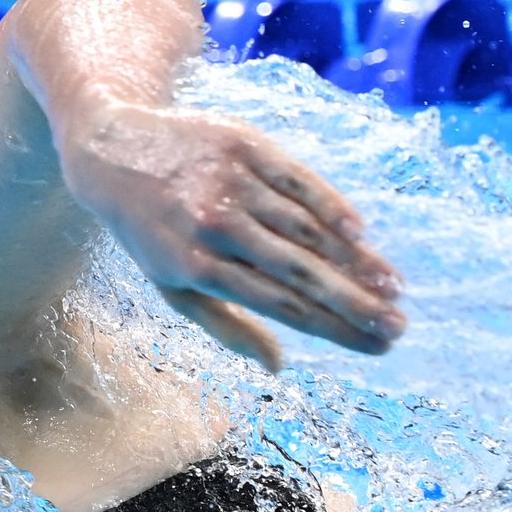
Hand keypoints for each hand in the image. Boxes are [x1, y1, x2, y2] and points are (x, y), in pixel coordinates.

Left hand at [57, 101, 405, 371]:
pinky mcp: (245, 145)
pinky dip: (333, 206)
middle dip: (356, 302)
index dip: (333, 328)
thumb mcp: (172, 286)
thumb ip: (227, 327)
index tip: (374, 346)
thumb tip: (278, 366)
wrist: (112, 152)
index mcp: (198, 267)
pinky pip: (300, 180)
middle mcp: (217, 224)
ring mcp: (232, 182)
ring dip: (356, 259)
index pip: (282, 306)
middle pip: (302, 271)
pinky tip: (362, 233)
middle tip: (399, 326)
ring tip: (393, 286)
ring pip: (308, 227)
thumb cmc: (149, 233)